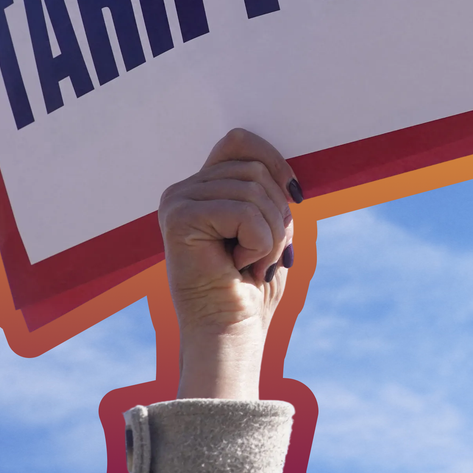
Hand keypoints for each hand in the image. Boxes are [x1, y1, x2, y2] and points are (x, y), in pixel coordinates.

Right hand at [158, 128, 302, 398]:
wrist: (230, 331)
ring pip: (253, 190)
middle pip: (255, 169)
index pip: (240, 142)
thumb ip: (270, 194)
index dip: (275, 161)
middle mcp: (184, 189)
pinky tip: (240, 266)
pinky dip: (258, 243)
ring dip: (270, 235)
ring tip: (252, 263)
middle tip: (265, 255)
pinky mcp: (178, 218)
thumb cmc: (252, 286)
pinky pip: (242, 212)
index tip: (296, 196)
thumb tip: (287, 177)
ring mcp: (177, 202)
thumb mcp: (270, 228)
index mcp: (204, 187)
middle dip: (277, 214)